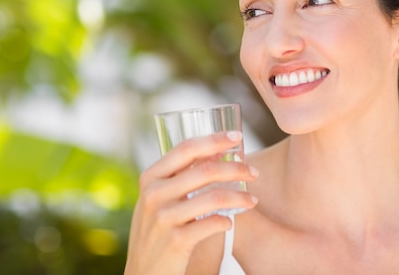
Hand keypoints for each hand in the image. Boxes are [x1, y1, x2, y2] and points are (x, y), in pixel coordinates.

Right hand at [124, 131, 258, 274]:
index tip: (237, 137)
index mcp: (150, 177)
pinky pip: (212, 223)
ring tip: (252, 200)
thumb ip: (179, 177)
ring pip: (214, 197)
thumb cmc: (157, 230)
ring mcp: (164, 218)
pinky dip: (226, 221)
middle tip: (255, 172)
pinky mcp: (176, 241)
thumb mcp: (159, 199)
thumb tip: (218, 152)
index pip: (186, 149)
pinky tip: (230, 222)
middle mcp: (154, 194)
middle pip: (205, 170)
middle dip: (236, 168)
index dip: (214, 140)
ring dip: (240, 196)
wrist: (143, 273)